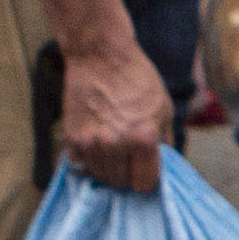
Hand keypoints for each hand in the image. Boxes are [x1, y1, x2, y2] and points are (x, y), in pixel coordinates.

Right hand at [54, 32, 169, 193]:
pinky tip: (95, 143)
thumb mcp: (164, 108)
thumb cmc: (137, 79)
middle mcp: (117, 144)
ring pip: (100, 175)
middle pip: (120, 182)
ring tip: (112, 148)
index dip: (146, 178)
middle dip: (126, 174)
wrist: (100, 56)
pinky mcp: (73, 137)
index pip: (144, 183)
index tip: (144, 170)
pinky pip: (80, 163)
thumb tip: (164, 165)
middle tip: (128, 158)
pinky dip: (87, 159)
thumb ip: (165, 141)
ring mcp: (92, 143)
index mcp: (144, 138)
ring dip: (107, 167)